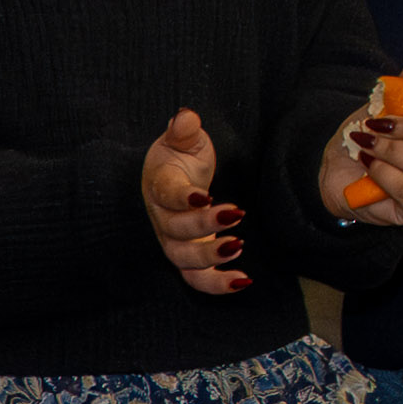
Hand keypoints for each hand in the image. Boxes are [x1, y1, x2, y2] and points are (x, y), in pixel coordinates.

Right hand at [144, 108, 244, 292]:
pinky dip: (217, 286)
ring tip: (239, 246)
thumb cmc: (179, 158)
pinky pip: (196, 280)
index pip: (166, 194)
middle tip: (236, 213)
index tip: (204, 195)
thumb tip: (186, 117)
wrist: (173, 179)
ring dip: (210, 258)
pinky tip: (243, 281)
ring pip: (184, 260)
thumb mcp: (184, 138)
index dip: (182, 197)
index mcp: (159, 185)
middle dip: (204, 226)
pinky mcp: (189, 258)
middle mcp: (162, 218)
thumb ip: (184, 129)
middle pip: (175, 230)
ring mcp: (174, 241)